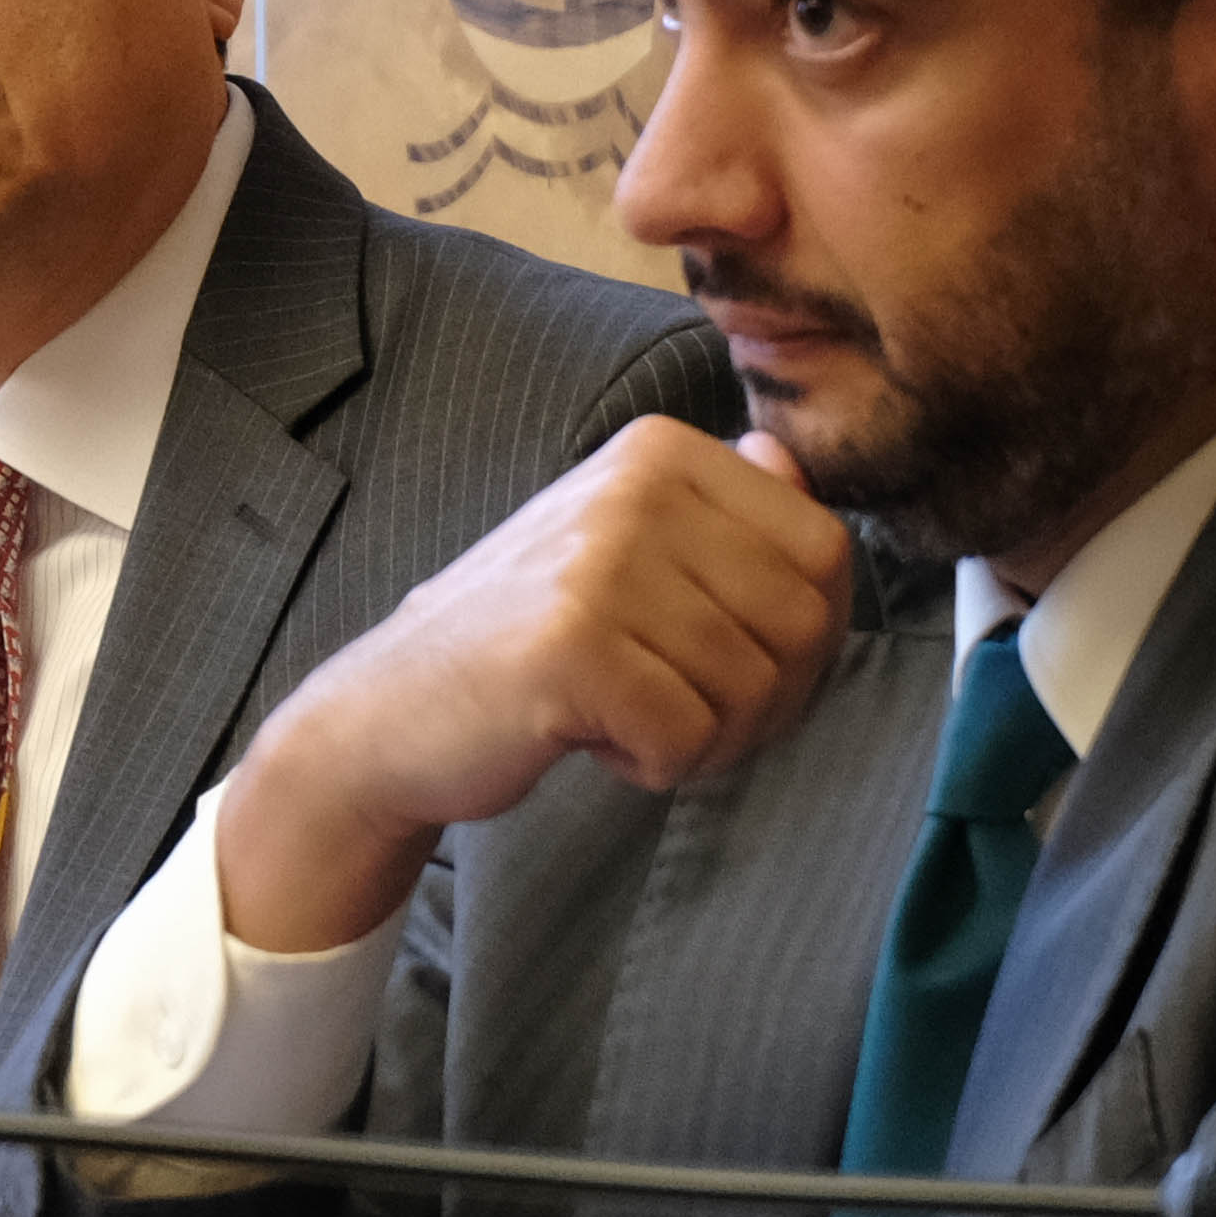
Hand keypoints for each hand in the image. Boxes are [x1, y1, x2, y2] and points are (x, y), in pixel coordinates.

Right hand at [216, 420, 852, 955]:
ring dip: (705, 738)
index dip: (807, 636)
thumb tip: (792, 461)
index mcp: (659, 452)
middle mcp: (634, 488)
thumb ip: (718, 506)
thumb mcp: (621, 548)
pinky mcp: (570, 646)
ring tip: (629, 721)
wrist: (391, 711)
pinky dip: (654, 764)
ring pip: (752, 687)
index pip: (824, 548)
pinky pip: (686, 735)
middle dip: (764, 700)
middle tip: (684, 714)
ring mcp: (600, 563)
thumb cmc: (525, 642)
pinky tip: (593, 740)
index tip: (734, 666)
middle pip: (803, 622)